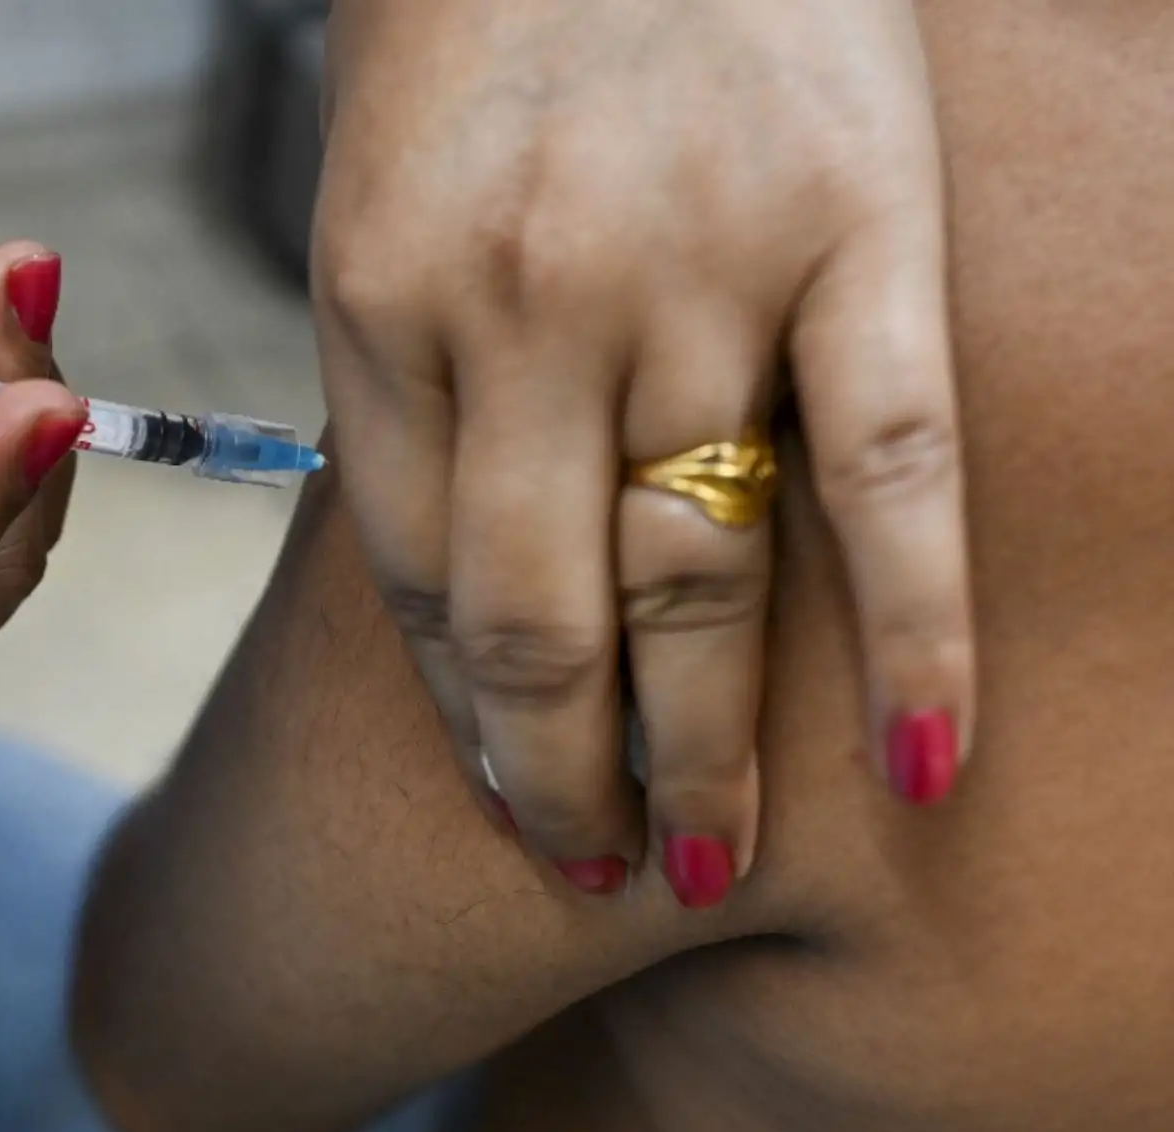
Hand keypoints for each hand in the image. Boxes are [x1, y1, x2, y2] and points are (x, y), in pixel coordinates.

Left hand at [313, 0, 971, 906]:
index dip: (468, 722)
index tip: (508, 803)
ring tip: (698, 871)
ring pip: (701, 575)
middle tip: (590, 877)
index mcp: (383, 300)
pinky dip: (916, 632)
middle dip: (563, 781)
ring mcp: (697, 265)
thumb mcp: (385, 217)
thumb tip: (470, 610)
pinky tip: (920, 768)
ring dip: (704, 755)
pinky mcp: (858, 222)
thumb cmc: (480, 50)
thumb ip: (420, 401)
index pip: (423, 583)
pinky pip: (888, 467)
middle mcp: (530, 301)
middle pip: (545, 618)